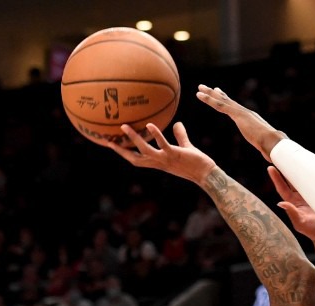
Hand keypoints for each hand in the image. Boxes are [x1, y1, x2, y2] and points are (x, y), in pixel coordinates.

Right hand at [102, 122, 216, 184]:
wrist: (207, 174)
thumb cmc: (196, 162)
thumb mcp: (185, 148)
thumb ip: (180, 136)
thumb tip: (177, 123)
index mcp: (158, 162)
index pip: (136, 159)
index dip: (123, 153)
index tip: (111, 145)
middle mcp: (159, 162)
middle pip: (134, 158)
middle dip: (120, 150)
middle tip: (107, 140)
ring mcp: (166, 159)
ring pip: (144, 150)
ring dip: (133, 139)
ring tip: (124, 126)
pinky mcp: (175, 155)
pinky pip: (163, 145)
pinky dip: (156, 135)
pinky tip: (150, 125)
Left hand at [196, 84, 285, 159]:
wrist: (274, 143)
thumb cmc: (271, 146)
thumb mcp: (265, 145)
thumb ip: (263, 145)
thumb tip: (268, 152)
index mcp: (250, 118)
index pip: (235, 107)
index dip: (226, 100)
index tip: (219, 92)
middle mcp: (245, 112)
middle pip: (227, 101)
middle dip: (216, 93)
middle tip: (205, 87)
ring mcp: (241, 112)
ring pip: (222, 101)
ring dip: (209, 94)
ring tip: (200, 88)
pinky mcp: (237, 115)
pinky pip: (219, 105)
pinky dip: (209, 99)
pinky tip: (199, 95)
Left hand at [269, 154, 314, 242]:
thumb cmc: (314, 232)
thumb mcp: (301, 224)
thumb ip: (292, 214)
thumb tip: (280, 204)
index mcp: (293, 201)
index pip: (282, 187)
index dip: (276, 178)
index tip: (270, 167)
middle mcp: (301, 194)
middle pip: (293, 177)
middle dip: (289, 166)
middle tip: (283, 153)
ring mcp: (313, 191)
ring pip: (308, 174)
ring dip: (307, 163)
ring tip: (304, 152)